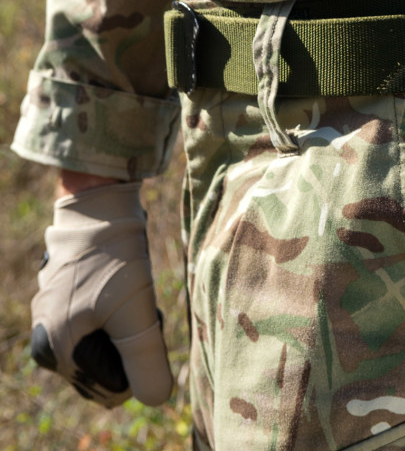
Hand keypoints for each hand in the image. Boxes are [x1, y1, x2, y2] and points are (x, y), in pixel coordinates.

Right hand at [31, 181, 173, 407]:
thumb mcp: (138, 310)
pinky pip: (97, 331)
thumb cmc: (118, 255)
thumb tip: (158, 401)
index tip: (146, 321)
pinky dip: (116, 317)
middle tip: (142, 308)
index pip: (114, 390)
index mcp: (58, 352)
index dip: (141, 362)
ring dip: (125, 332)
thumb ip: (147, 360)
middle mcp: (46, 344)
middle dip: (131, 348)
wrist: (99, 203)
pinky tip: (121, 288)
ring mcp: (50, 323)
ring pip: (105, 351)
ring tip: (132, 296)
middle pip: (107, 373)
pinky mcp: (61, 305)